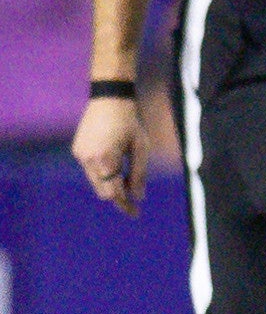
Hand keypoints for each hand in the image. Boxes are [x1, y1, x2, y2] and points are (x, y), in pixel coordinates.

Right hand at [74, 92, 143, 214]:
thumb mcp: (141, 148)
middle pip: (102, 190)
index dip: (124, 204)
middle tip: (134, 200)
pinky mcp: (77, 150)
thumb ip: (139, 173)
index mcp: (105, 159)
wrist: (109, 100)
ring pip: (95, 181)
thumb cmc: (130, 123)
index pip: (113, 192)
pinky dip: (102, 172)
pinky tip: (114, 162)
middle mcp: (88, 159)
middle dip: (118, 196)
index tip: (135, 213)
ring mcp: (80, 155)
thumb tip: (138, 197)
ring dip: (110, 183)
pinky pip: (90, 169)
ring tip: (126, 178)